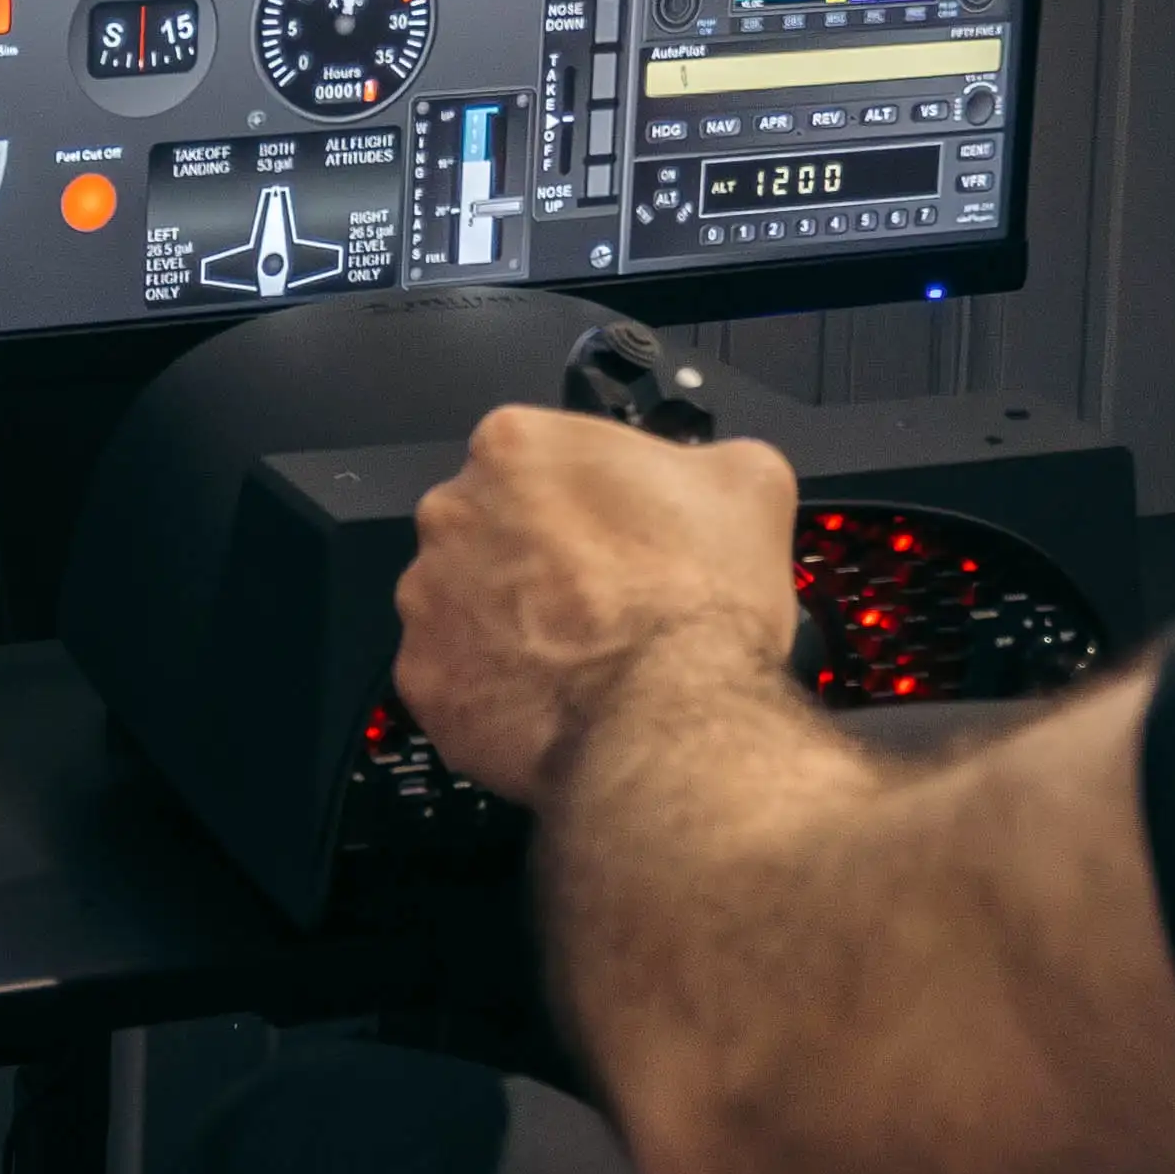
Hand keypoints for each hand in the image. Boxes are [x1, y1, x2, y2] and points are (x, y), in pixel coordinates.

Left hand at [394, 403, 803, 803]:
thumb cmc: (700, 606)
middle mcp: (453, 512)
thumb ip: (703, 463)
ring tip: (579, 654)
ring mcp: (427, 600)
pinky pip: (456, 676)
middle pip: (489, 525)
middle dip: (535, 557)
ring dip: (510, 621)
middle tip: (600, 596)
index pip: (537, 456)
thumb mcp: (750, 486)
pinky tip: (553, 697)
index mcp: (517, 446)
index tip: (614, 531)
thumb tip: (702, 479)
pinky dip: (495, 689)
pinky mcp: (424, 680)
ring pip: (465, 601)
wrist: (671, 727)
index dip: (584, 499)